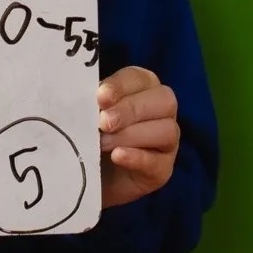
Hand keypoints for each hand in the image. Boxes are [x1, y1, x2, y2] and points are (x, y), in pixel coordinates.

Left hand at [97, 66, 178, 208]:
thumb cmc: (89, 133)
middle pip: (163, 100)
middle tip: (102, 122)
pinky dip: (137, 157)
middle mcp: (161, 110)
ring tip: (102, 143)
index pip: (139, 78)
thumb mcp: (87, 114)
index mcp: (142, 87)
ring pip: (166, 130)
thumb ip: (92, 103)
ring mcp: (167, 141)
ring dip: (130, 135)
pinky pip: (158, 161)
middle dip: (130, 110)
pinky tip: (117, 156)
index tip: (100, 98)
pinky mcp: (163, 169)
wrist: (85, 173)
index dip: (121, 86)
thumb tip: (88, 96)